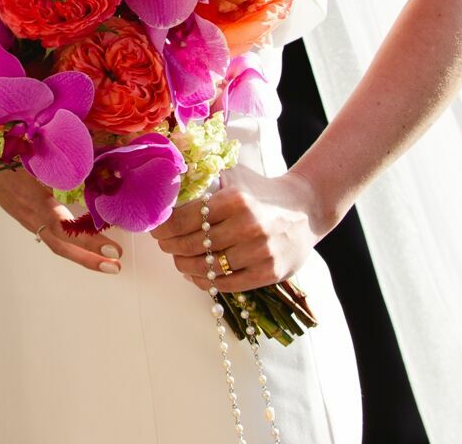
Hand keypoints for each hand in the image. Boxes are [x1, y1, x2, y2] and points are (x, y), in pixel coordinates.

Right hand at [0, 168, 123, 272]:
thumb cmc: (5, 150)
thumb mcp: (35, 157)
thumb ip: (63, 166)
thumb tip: (97, 173)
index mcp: (34, 201)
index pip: (66, 229)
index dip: (89, 242)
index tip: (113, 250)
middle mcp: (30, 215)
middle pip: (61, 246)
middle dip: (89, 259)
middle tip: (115, 266)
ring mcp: (25, 217)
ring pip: (56, 242)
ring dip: (81, 253)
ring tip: (105, 258)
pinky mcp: (23, 214)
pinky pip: (49, 233)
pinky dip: (69, 241)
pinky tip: (82, 241)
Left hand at [149, 168, 336, 292]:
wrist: (305, 210)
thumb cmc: (260, 192)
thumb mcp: (234, 177)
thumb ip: (203, 178)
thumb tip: (164, 185)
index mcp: (235, 199)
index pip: (185, 219)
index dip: (164, 227)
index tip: (156, 229)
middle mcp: (248, 226)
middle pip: (193, 244)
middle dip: (171, 246)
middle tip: (164, 244)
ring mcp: (260, 252)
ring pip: (207, 267)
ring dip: (184, 265)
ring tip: (178, 259)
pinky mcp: (269, 273)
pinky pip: (227, 284)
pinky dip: (205, 281)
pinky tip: (196, 274)